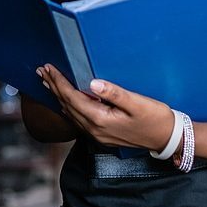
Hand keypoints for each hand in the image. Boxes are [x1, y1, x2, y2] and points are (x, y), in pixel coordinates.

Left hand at [37, 64, 173, 150]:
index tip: (49, 68)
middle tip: (41, 71)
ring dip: (58, 96)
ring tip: (47, 82)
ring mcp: (97, 134)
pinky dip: (67, 105)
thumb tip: (93, 83)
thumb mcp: (137, 103)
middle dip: (53, 87)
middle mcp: (95, 129)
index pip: (72, 97)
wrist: (166, 138)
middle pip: (67, 105)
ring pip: (70, 113)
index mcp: (101, 120)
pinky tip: (65, 100)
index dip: (59, 82)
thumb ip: (114, 93)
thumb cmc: (155, 118)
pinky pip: (77, 118)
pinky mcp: (101, 134)